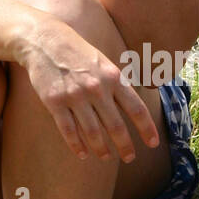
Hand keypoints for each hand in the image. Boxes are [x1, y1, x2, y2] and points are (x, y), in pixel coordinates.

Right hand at [20, 13, 158, 162]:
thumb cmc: (78, 53)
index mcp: (113, 77)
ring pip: (93, 132)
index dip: (146, 128)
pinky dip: (76, 146)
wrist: (45, 40)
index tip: (153, 143)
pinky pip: (68, 131)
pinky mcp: (54, 102)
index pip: (136, 108)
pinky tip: (82, 154)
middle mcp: (96, 88)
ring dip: (101, 149)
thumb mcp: (104, 63)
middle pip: (116, 126)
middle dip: (125, 146)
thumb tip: (133, 107)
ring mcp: (75, 96)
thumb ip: (118, 84)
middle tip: (130, 158)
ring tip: (106, 157)